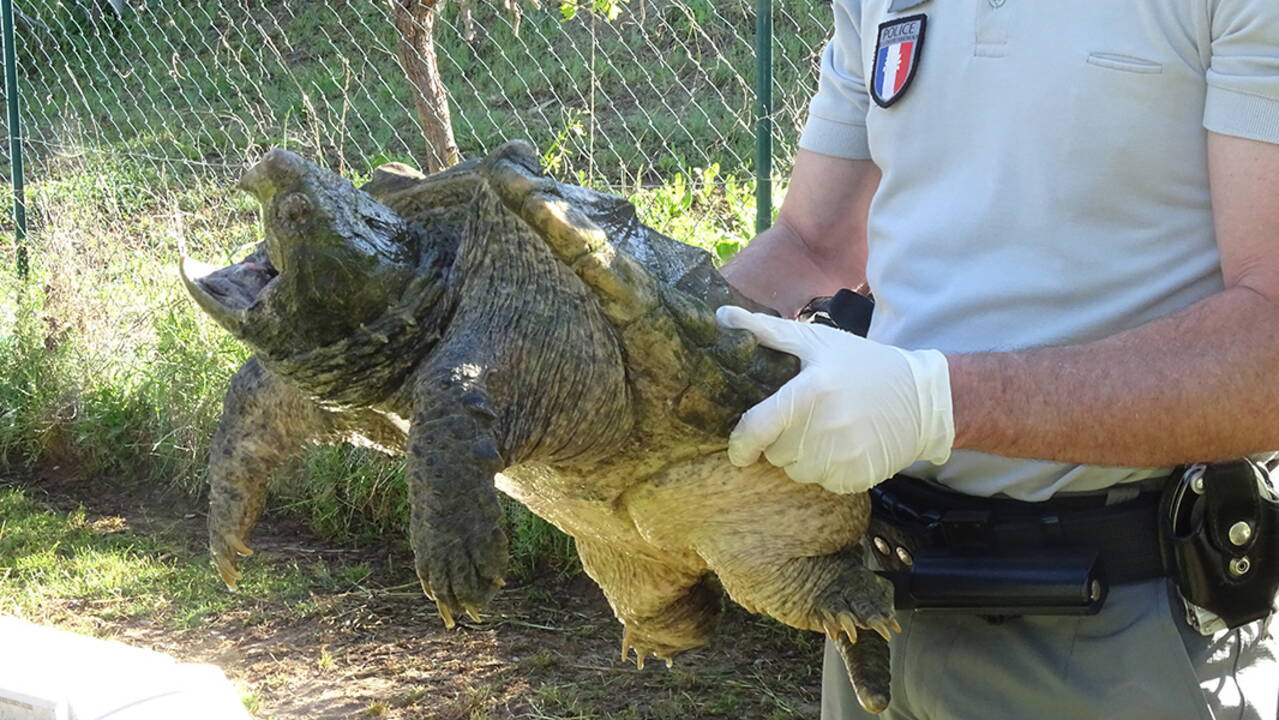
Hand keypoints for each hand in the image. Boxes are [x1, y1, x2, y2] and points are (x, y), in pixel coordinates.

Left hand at [716, 306, 953, 493]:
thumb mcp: (820, 341)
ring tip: (826, 431)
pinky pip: (822, 483)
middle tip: (806, 419)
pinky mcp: (857, 478)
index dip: (741, 444)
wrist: (923, 399)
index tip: (738, 449)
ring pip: (796, 471)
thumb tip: (724, 317)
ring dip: (802, 456)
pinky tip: (843, 447)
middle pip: (776, 453)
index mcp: (810, 392)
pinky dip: (826, 469)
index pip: (757, 429)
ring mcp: (842, 457)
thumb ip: (769, 332)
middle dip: (781, 440)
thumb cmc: (864, 366)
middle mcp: (824, 428)